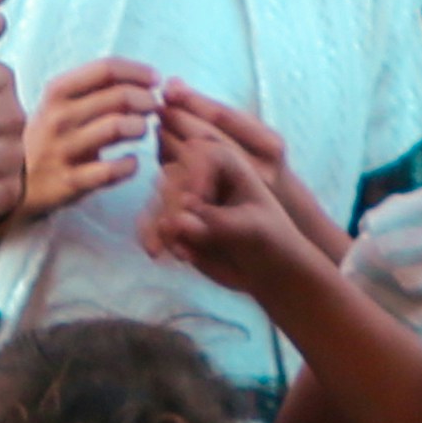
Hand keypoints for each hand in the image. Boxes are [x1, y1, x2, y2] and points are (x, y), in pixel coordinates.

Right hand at [24, 55, 169, 209]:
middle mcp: (58, 118)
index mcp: (57, 92)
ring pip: (117, 127)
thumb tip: (142, 77)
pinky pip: (111, 170)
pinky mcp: (69, 182)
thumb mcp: (60, 106)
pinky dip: (130, 165)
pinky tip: (131, 163)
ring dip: (139, 127)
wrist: (14, 184)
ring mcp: (62, 150)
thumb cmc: (50, 138)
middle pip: (119, 96)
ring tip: (140, 130)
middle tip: (152, 108)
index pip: (106, 69)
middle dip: (146, 99)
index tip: (155, 80)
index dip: (138, 71)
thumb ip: (94, 90)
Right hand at [148, 111, 333, 302]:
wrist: (266, 269)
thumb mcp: (254, 229)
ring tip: (182, 254)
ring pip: (157, 201)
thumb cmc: (271, 240)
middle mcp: (201, 174)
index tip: (194, 203)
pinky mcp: (172, 221)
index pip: (200, 153)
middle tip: (182, 234)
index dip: (193, 174)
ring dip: (161, 226)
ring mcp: (184, 197)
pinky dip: (152, 238)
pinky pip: (150, 223)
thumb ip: (218, 222)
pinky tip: (166, 255)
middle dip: (172, 206)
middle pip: (172, 176)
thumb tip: (177, 221)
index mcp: (228, 162)